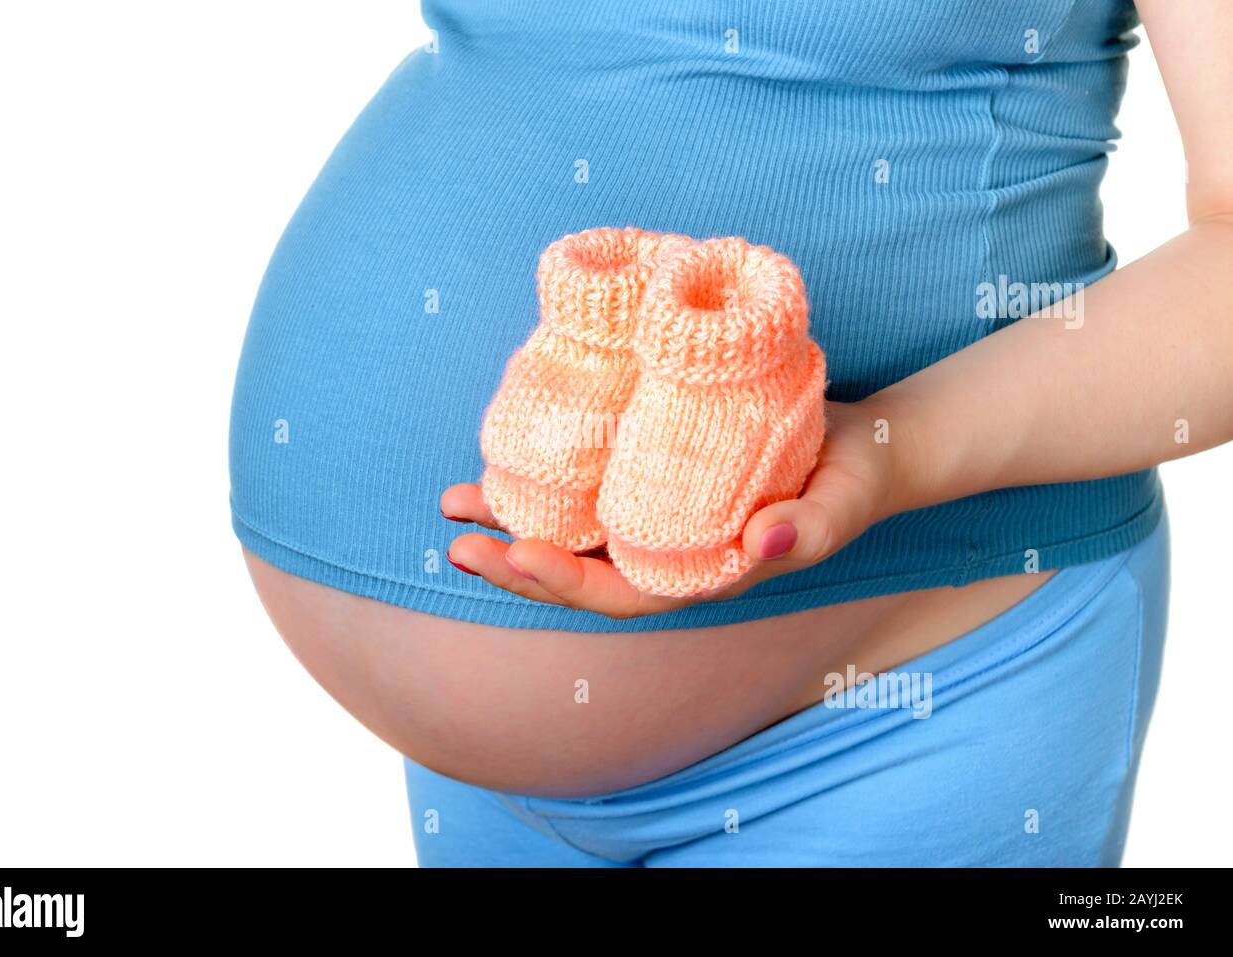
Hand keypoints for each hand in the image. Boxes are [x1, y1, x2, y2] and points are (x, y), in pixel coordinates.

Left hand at [441, 400, 909, 618]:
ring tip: (454, 503)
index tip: (515, 551)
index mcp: (699, 576)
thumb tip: (767, 545)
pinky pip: (588, 486)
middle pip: (577, 572)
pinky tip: (506, 457)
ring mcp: (654, 516)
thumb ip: (811, 531)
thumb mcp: (842, 505)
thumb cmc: (854, 482)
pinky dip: (544, 478)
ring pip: (571, 530)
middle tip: (457, 537)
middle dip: (514, 560)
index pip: (620, 596)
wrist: (861, 447)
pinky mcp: (650, 474)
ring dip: (510, 519)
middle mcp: (665, 554)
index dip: (565, 582)